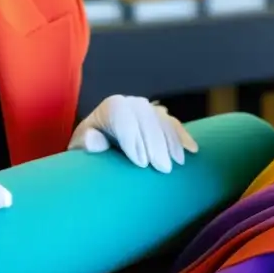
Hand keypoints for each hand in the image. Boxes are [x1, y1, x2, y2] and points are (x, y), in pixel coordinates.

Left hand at [69, 95, 197, 173]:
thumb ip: (86, 143)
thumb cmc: (90, 147)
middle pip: (146, 119)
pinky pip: (174, 125)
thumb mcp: (81, 146)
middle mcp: (131, 103)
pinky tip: (191, 150)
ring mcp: (148, 110)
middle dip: (156, 144)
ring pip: (163, 121)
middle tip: (162, 169)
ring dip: (172, 142)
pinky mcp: (160, 119)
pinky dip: (183, 137)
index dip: (133, 139)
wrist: (100, 143)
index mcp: (110, 107)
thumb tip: (94, 139)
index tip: (141, 163)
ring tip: (176, 164)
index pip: (123, 117)